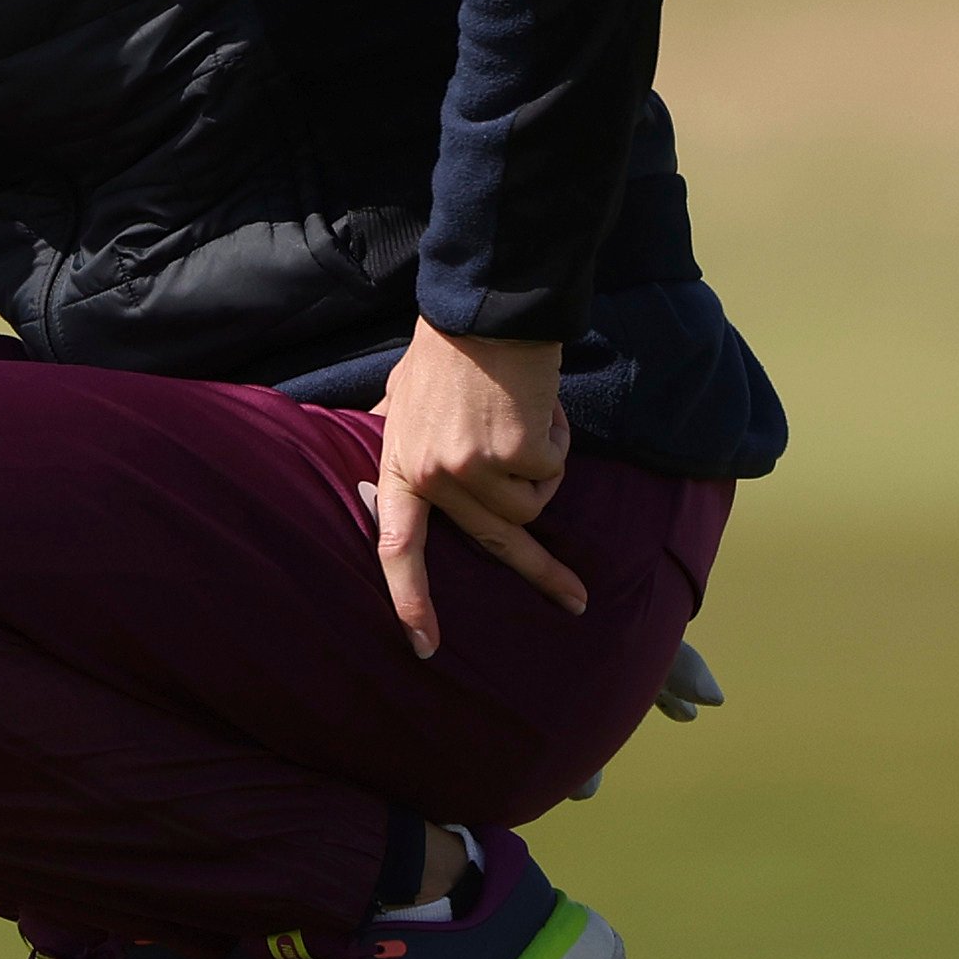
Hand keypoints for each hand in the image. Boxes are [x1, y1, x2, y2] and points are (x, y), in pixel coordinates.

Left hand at [371, 320, 582, 658]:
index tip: (424, 646)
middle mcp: (434, 476)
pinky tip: (537, 408)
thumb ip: (399, 438)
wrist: (483, 311)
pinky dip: (557, 443)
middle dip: (543, 576)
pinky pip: (554, 472)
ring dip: (542, 469)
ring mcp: (474, 467)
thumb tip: (383, 460)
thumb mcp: (402, 400)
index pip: (396, 547)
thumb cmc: (446, 354)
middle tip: (575, 600)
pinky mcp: (517, 454)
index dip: (410, 600)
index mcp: (401, 467)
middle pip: (494, 542)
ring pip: (532, 505)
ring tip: (523, 421)